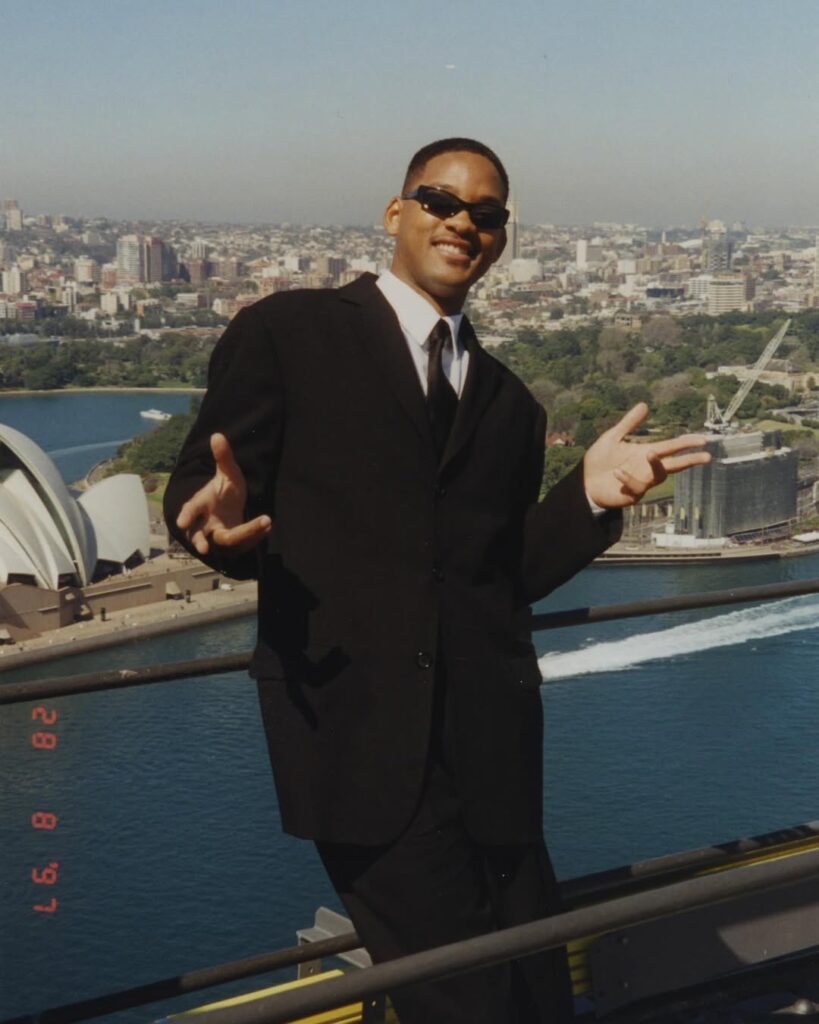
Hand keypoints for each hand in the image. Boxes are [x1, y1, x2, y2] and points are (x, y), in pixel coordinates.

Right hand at [175, 433, 271, 554]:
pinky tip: (268, 524)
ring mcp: (218, 536)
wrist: (234, 508)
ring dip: (245, 534)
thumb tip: (217, 435)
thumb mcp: (228, 473)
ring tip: (266, 522)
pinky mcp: (232, 545)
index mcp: (201, 504)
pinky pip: (243, 544)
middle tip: (203, 549)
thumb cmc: (225, 491)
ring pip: (225, 542)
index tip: (181, 522)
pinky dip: (256, 535)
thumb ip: (224, 458)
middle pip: (200, 535)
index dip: (185, 515)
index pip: (190, 509)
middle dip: (200, 542)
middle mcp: (205, 523)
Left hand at [583, 403, 710, 508]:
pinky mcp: (632, 495)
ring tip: (649, 452)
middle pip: (675, 465)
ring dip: (657, 464)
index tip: (703, 439)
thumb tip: (644, 404)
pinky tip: (617, 472)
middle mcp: (648, 468)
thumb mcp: (612, 437)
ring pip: (659, 475)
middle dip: (690, 460)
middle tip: (706, 457)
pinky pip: (636, 486)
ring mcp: (642, 483)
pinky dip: (628, 478)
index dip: (686, 443)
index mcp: (646, 453)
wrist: (584, 481)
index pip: (671, 447)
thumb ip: (629, 423)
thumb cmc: (599, 461)